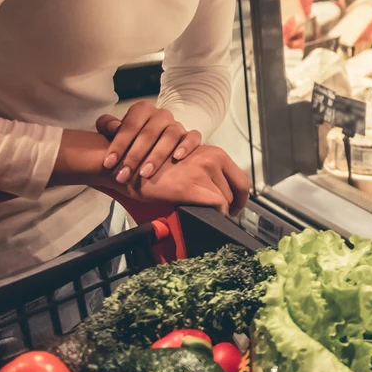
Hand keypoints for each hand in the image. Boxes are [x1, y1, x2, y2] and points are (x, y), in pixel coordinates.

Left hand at [95, 101, 200, 182]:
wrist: (151, 144)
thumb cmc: (129, 138)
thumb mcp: (113, 131)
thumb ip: (107, 125)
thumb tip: (112, 127)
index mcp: (142, 109)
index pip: (130, 125)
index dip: (119, 144)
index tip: (108, 164)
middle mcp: (161, 114)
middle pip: (149, 133)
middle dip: (134, 156)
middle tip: (123, 175)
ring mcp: (177, 124)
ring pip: (170, 136)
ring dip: (157, 155)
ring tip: (145, 174)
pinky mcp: (190, 135)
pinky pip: (193, 137)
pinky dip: (186, 146)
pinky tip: (177, 158)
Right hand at [112, 144, 251, 216]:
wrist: (130, 167)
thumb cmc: (157, 168)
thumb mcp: (189, 162)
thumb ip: (206, 171)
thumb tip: (220, 192)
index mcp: (215, 153)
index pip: (241, 179)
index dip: (241, 197)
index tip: (233, 208)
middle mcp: (213, 158)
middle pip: (237, 191)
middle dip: (232, 207)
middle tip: (222, 217)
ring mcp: (203, 172)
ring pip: (226, 200)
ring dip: (220, 212)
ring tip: (209, 217)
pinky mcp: (191, 186)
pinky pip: (217, 205)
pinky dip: (215, 215)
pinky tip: (205, 218)